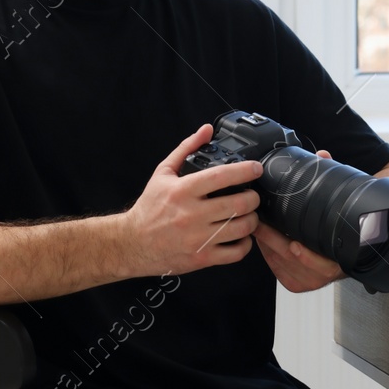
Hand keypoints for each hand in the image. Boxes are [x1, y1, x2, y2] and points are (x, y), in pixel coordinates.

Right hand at [118, 123, 263, 277]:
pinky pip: (236, 252)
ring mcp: (198, 239)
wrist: (132, 244)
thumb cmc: (149, 208)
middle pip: (239, 203)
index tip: (256, 168)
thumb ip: (186, 148)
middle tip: (252, 195)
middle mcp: (192, 215)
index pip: (221, 176)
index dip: (245, 170)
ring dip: (252, 219)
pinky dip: (245, 244)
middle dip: (253, 197)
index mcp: (183, 191)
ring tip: (248, 215)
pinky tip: (240, 236)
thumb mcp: (163, 173)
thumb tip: (207, 130)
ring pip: (242, 228)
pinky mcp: (202, 258)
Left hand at [254, 149, 344, 292]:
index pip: (321, 263)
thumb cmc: (343, 229)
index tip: (295, 244)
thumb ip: (331, 180)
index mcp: (340, 260)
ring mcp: (310, 281)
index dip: (307, 256)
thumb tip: (322, 156)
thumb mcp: (340, 206)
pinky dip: (269, 255)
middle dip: (274, 241)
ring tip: (257, 228)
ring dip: (268, 247)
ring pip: (282, 265)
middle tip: (259, 224)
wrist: (351, 251)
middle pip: (294, 261)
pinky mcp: (297, 284)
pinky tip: (263, 241)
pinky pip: (278, 270)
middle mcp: (325, 274)